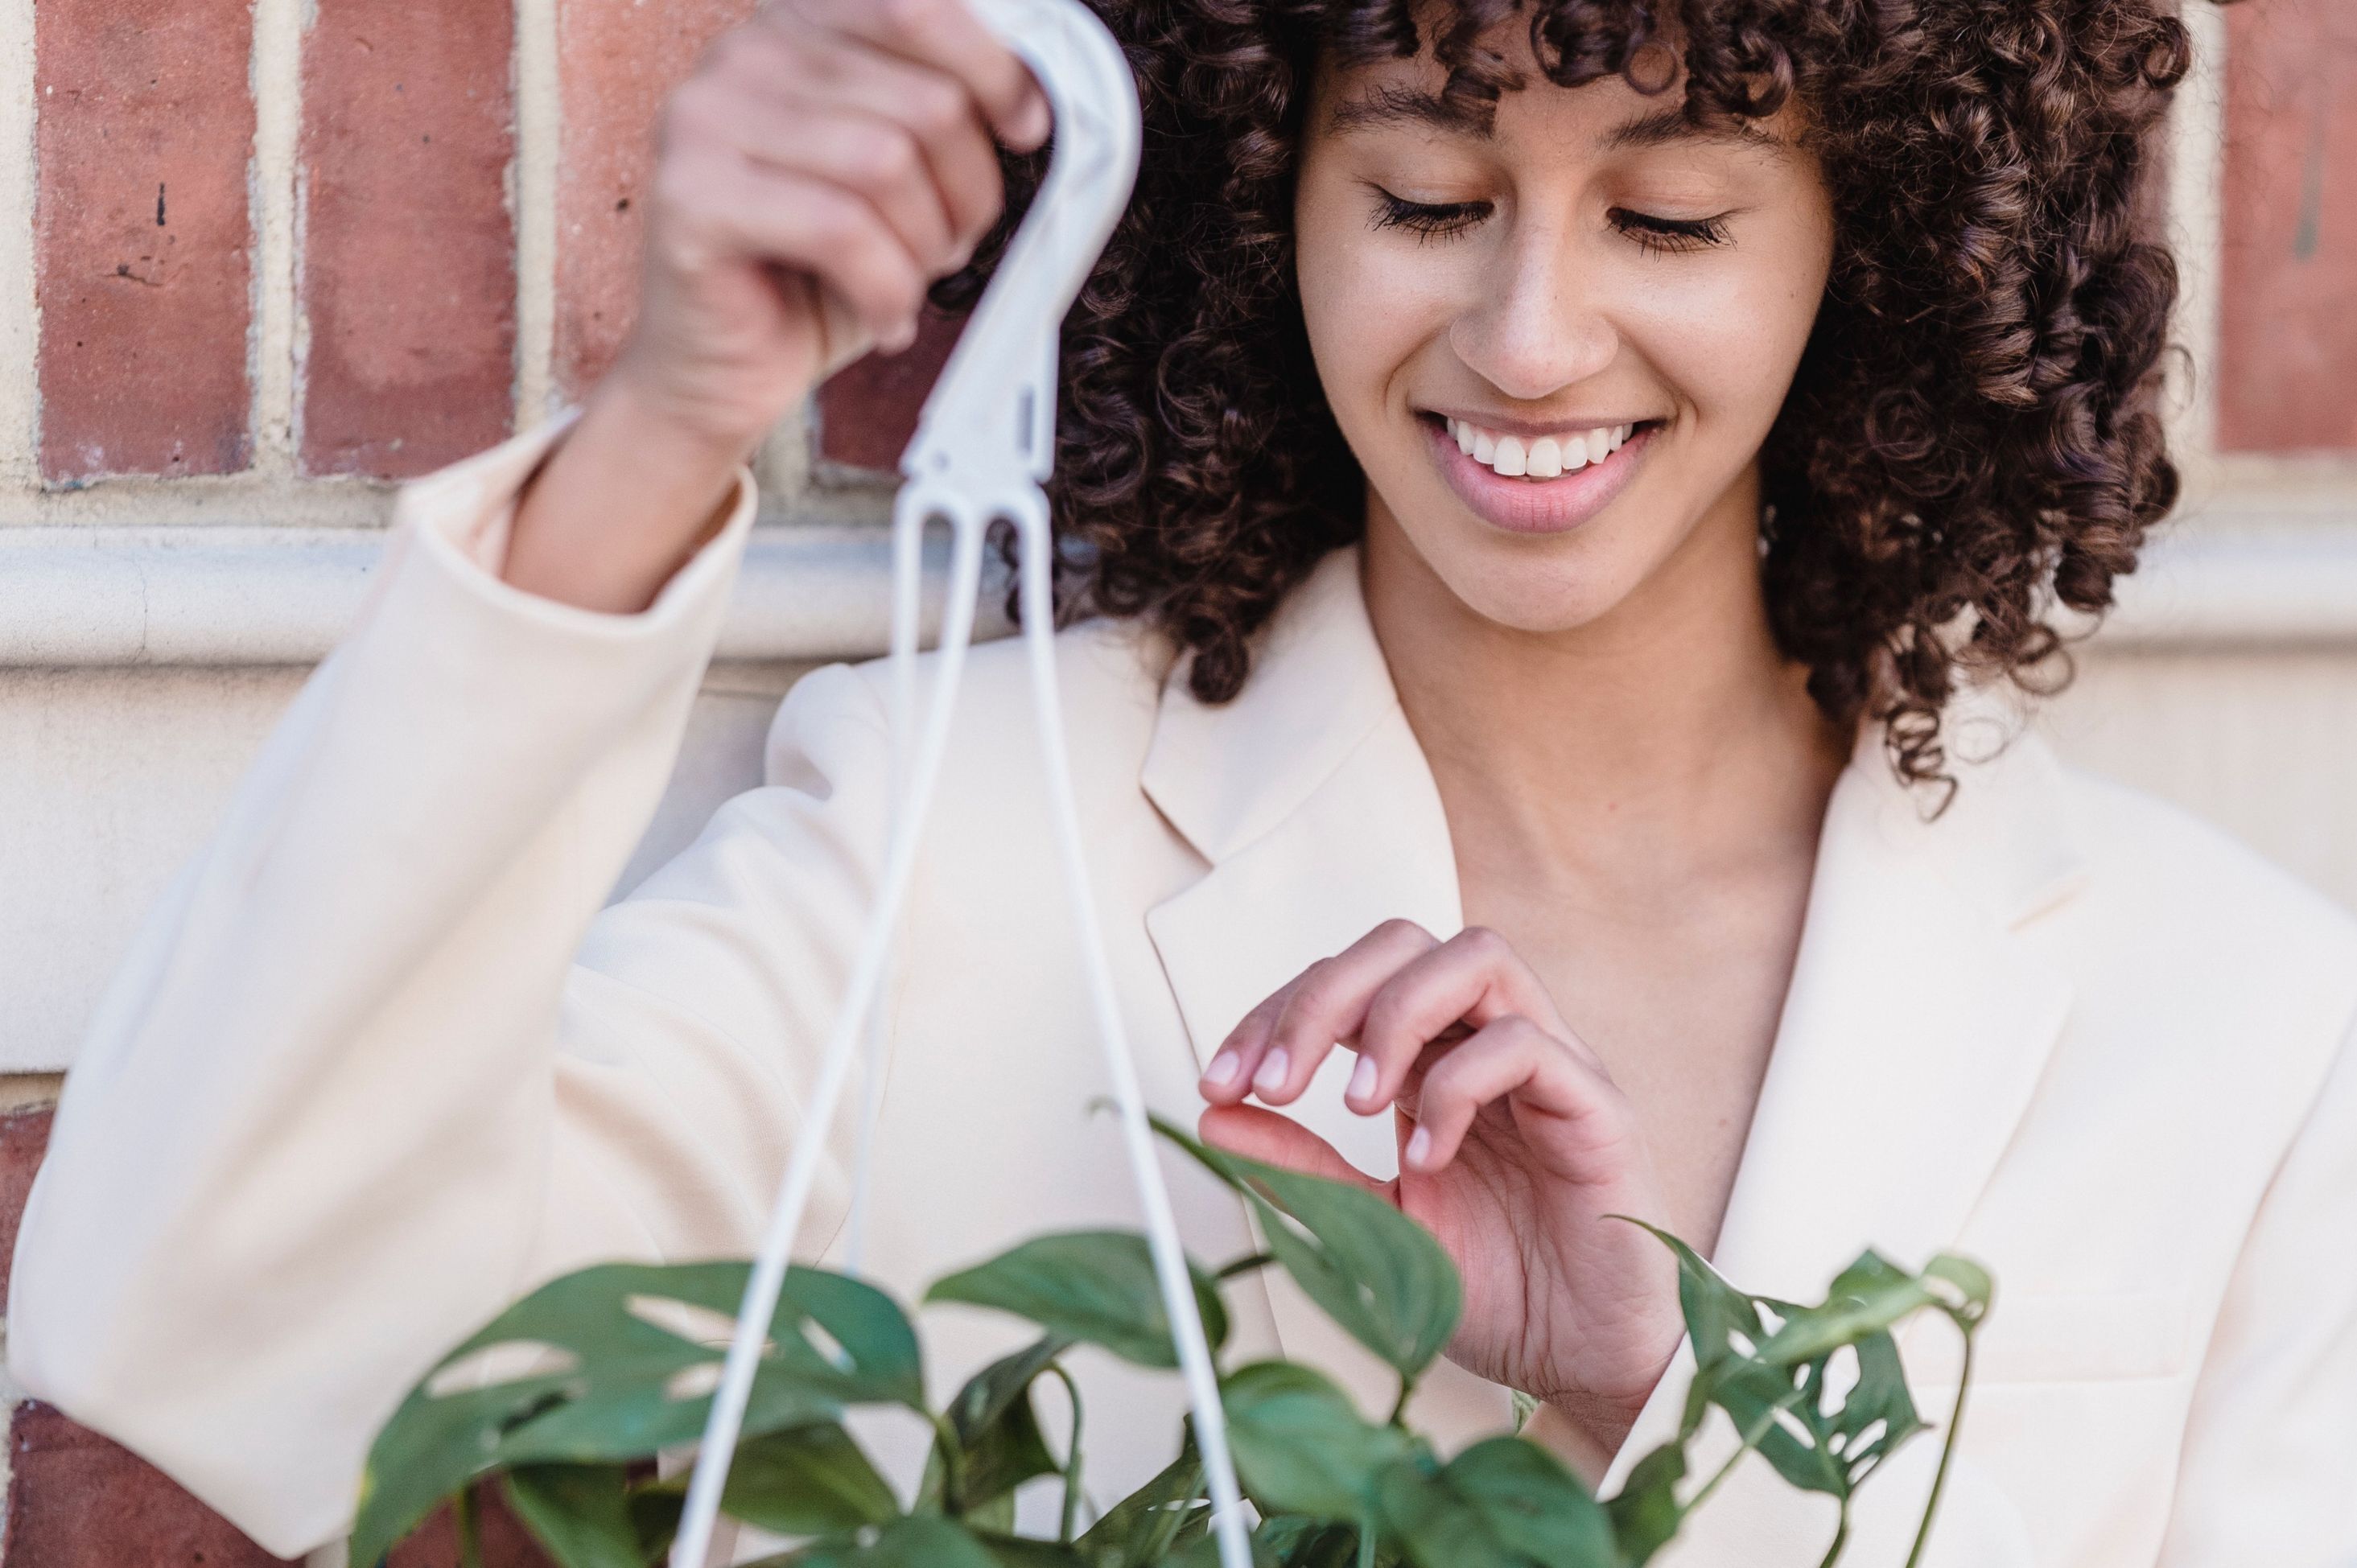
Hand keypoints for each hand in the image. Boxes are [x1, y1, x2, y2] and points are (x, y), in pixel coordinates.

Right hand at [505, 0, 1048, 611]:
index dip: (991, 68)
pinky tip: (885, 315)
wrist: (719, 370)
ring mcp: (705, 122)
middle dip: (966, 191)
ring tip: (908, 282)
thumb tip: (1029, 100)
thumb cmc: (812, 277)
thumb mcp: (894, 178)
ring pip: (887, 164)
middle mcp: (742, 57)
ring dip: (926, 246)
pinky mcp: (692, 199)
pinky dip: (888, 289)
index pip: (913, 8)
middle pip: (921, 100)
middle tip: (951, 244)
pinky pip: (842, 230)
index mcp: (794, 31)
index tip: (1024, 127)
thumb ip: (936, 114)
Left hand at [1197, 921, 1683, 1456]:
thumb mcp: (1372, 1226)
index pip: (1347, 984)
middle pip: (1403, 943)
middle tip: (1272, 1083)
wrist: (1587, 1364)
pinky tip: (1426, 1157)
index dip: (1274, 1017)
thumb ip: (1302, 1166)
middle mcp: (1486, 1044)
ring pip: (1475, 957)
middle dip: (1321, 997)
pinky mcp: (1595, 1104)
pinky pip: (1527, 1044)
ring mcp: (1548, 1065)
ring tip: (1350, 1104)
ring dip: (1393, 1015)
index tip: (1219, 1084)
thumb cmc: (1499, 1290)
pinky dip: (1457, 1087)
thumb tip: (1213, 1117)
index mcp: (1429, 1063)